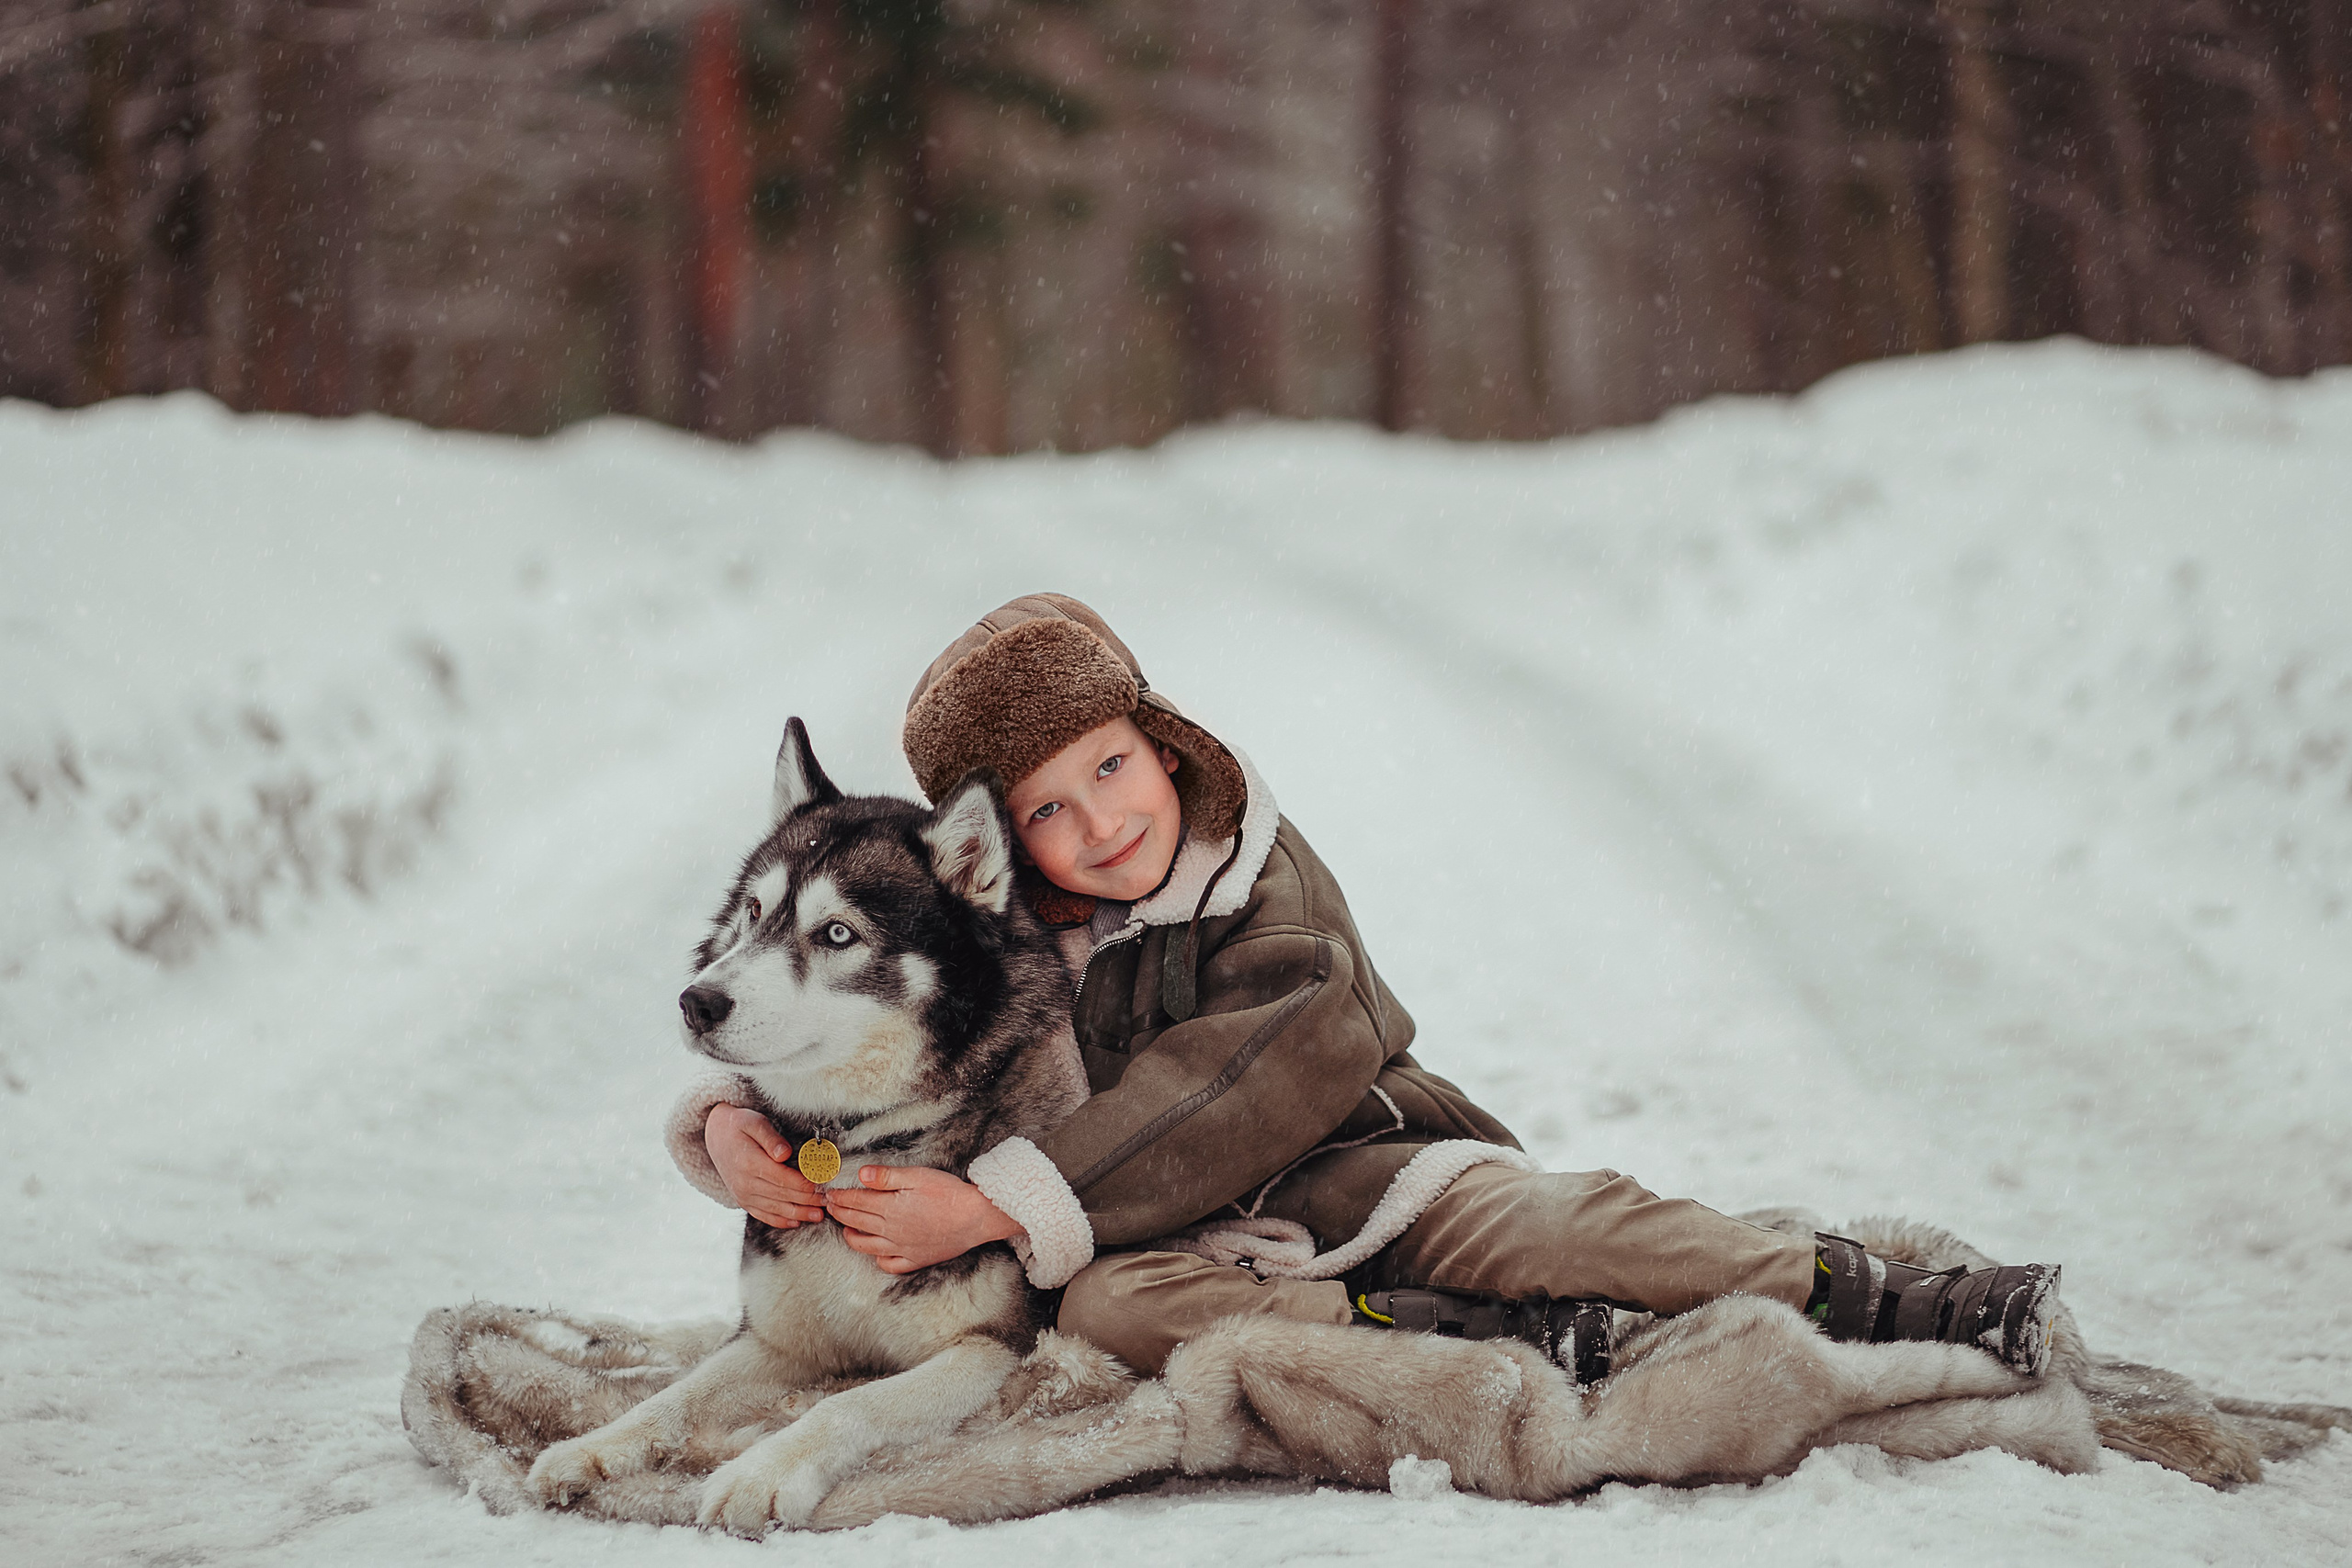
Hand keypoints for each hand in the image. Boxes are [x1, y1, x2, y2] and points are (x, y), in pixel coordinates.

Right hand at [705, 1104, 825, 1228]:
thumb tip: (785, 1154)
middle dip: (808, 1200)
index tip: (823, 1186)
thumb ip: (771, 1138)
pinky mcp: (743, 1201)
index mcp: (750, 1163)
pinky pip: (763, 1215)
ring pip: (776, 1209)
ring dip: (799, 1214)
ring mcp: (743, 1194)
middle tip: (829, 1202)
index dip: (805, 1184)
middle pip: (783, 1195)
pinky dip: (780, 1221)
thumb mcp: (754, 1122)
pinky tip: (796, 1222)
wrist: (715, 1136)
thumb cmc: (739, 1125)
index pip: (783, 1178)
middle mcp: (745, 1183)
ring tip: (819, 1215)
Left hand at [824, 1166, 1023, 1273]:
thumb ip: (887, 1177)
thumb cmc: (949, 1193)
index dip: (840, 1196)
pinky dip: (879, 1259)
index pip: (856, 1201)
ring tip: (847, 1229)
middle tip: (831, 1206)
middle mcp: (891, 1230)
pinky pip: (890, 1264)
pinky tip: (877, 1252)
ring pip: (867, 1246)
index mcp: (890, 1208)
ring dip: (852, 1236)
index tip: (829, 1193)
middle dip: (840, 1213)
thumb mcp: (917, 1176)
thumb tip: (861, 1175)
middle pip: (857, 1221)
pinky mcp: (916, 1259)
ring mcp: (902, 1247)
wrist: (975, 1217)